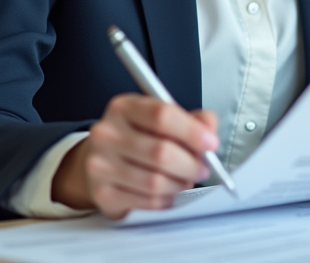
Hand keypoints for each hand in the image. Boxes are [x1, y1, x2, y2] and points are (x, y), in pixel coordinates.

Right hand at [52, 94, 219, 217]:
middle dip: (191, 164)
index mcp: (123, 108)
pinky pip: (148, 202)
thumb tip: (209, 129)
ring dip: (180, 183)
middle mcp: (107, 134)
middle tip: (202, 167)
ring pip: (156, 182)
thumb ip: (190, 120)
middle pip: (161, 152)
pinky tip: (165, 191)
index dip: (192, 131)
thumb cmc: (135, 139)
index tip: (210, 142)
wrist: (99, 162)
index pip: (161, 115)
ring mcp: (101, 165)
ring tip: (183, 179)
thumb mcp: (159, 120)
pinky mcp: (103, 194)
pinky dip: (166, 199)